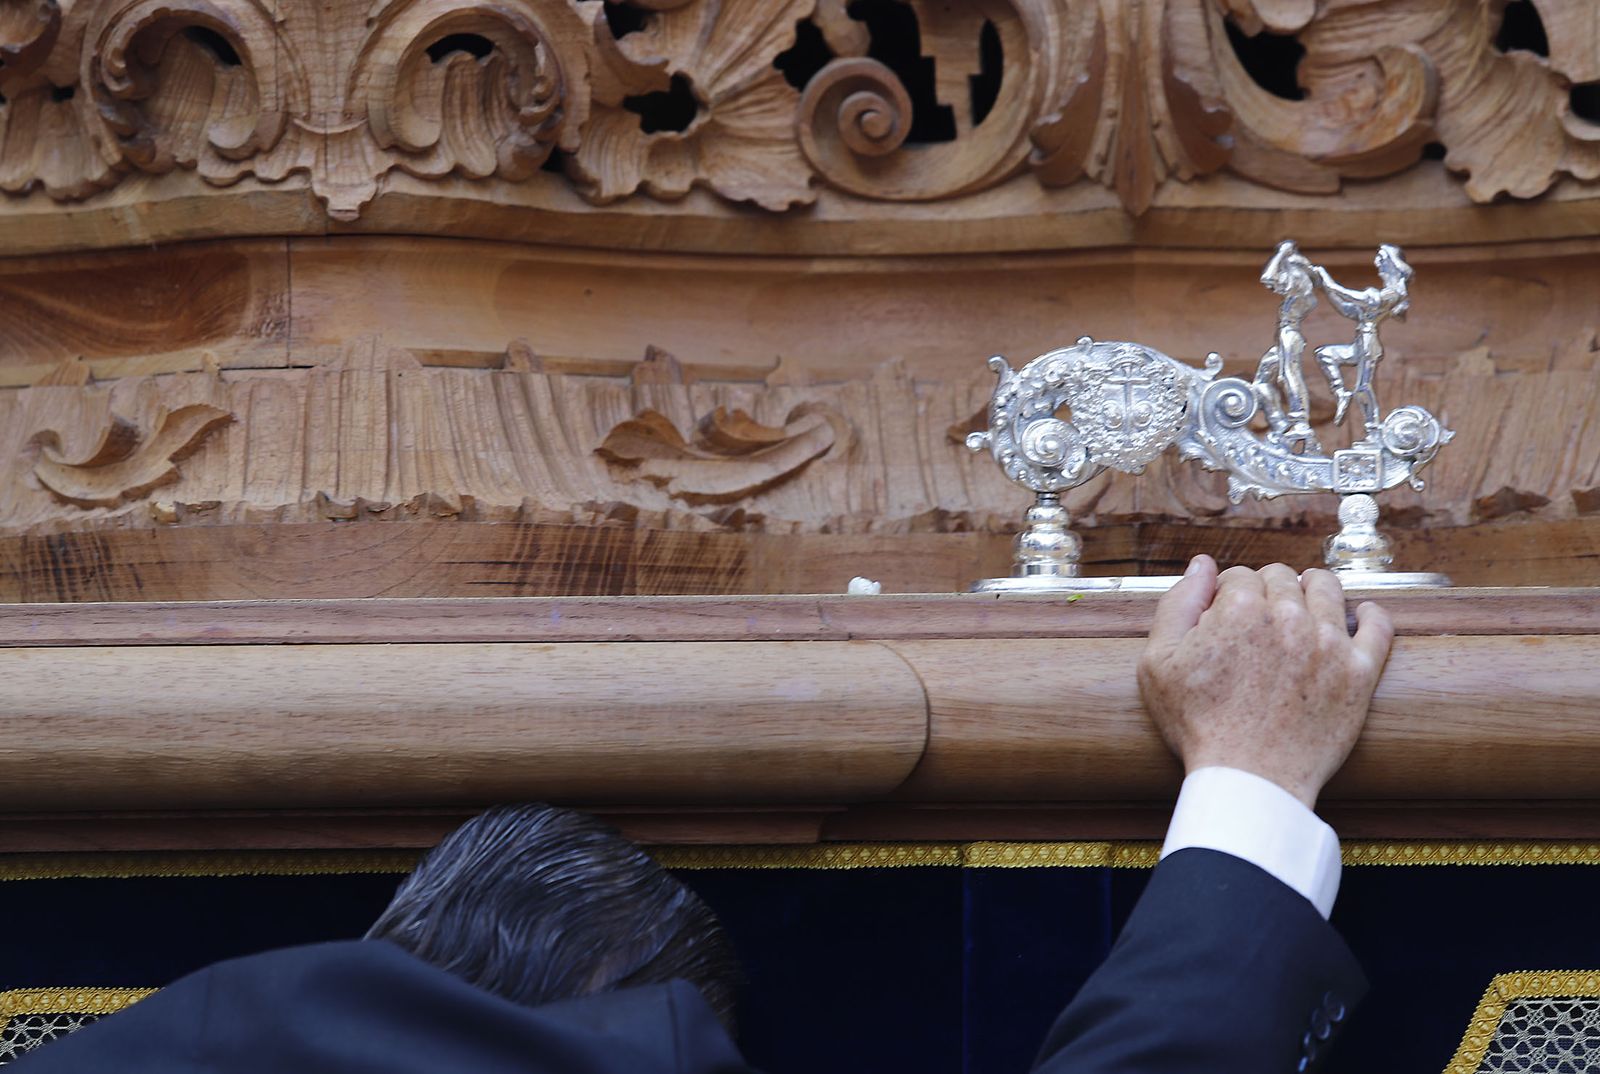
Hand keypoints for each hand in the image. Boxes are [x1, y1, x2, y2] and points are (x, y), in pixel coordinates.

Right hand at [1137, 556, 1394, 808]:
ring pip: (1327, 589)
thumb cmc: (1197, 725)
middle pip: (1282, 577)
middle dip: (1266, 591)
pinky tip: (1362, 614)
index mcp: (1239, 609)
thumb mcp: (1158, 663)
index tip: (1225, 617)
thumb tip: (1201, 564)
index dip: (1227, 594)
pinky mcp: (1359, 673)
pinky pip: (1379, 626)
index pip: (1238, 576)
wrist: (1249, 780)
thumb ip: (1178, 604)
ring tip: (1301, 611)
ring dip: (1311, 590)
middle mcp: (1288, 616)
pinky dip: (1371, 614)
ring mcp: (1329, 643)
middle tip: (1257, 622)